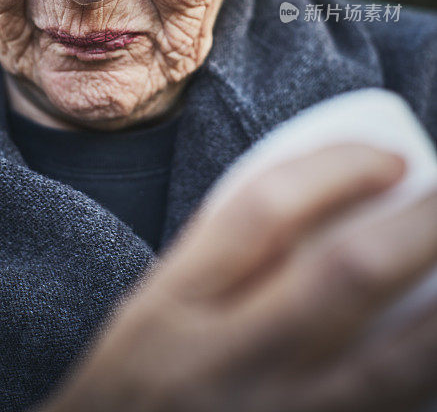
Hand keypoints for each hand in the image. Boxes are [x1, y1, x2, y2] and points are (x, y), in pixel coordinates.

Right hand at [38, 143, 436, 411]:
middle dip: (422, 225)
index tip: (389, 156)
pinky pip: (392, 409)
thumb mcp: (153, 308)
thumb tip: (314, 196)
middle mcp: (225, 365)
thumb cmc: (136, 388)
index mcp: (174, 305)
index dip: (340, 169)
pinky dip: (426, 365)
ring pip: (396, 362)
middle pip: (346, 274)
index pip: (265, 209)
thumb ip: (219, 255)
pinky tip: (435, 333)